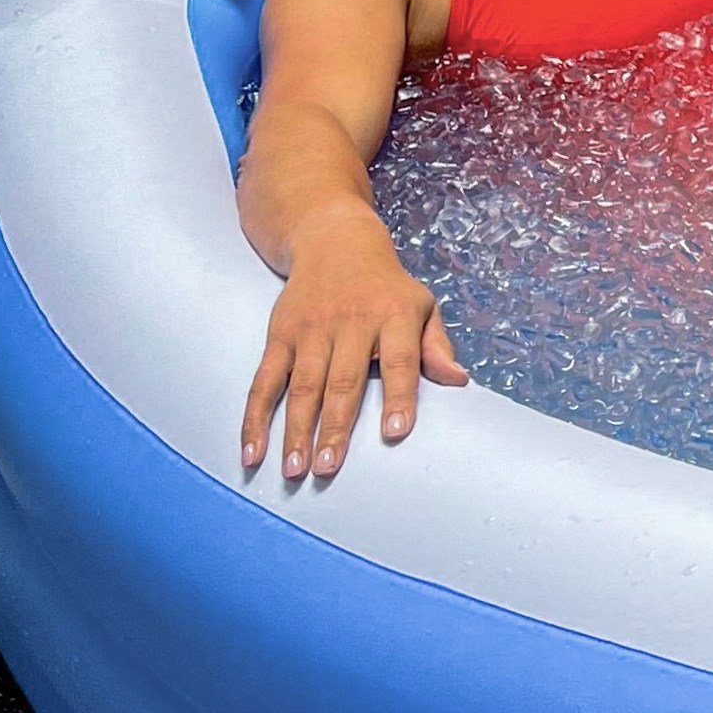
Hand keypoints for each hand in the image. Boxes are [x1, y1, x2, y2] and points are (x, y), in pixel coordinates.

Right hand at [241, 216, 466, 480]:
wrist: (335, 242)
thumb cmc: (387, 288)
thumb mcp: (421, 306)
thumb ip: (436, 347)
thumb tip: (459, 381)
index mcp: (394, 316)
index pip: (400, 360)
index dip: (399, 396)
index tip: (395, 432)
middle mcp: (351, 322)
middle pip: (342, 381)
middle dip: (335, 427)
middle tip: (329, 468)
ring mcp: (311, 329)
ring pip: (302, 386)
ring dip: (296, 430)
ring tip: (295, 470)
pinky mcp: (280, 335)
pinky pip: (264, 380)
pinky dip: (255, 418)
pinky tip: (253, 452)